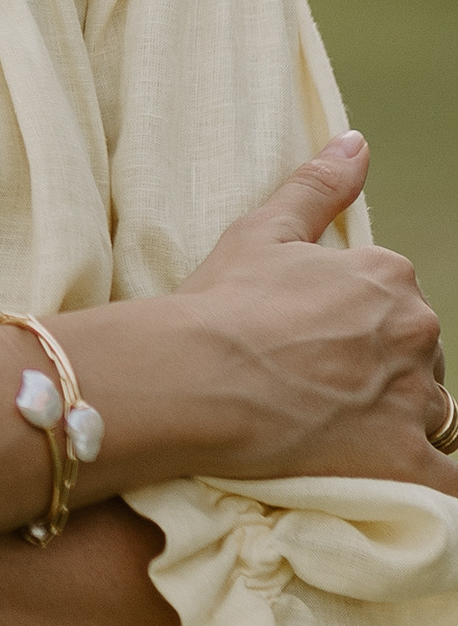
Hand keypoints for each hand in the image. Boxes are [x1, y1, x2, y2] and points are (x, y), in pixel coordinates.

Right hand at [169, 132, 446, 483]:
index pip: (396, 306)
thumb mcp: (262, 231)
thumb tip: (357, 142)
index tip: (316, 348)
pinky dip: (432, 484)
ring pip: (430, 415)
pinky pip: (447, 483)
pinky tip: (397, 480)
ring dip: (397, 425)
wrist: (194, 376)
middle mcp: (415, 332)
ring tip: (338, 437)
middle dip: (383, 376)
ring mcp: (413, 400)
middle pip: (418, 359)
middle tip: (321, 395)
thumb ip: (318, 186)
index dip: (358, 329)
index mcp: (388, 277)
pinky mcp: (405, 462)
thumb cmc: (220, 304)